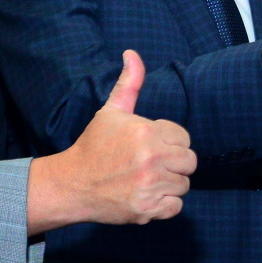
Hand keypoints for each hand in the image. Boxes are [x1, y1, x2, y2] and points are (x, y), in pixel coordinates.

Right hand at [26, 50, 196, 234]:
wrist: (72, 184)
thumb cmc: (94, 146)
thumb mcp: (111, 111)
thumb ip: (130, 83)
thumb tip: (132, 53)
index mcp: (147, 132)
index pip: (184, 138)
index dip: (168, 143)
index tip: (148, 148)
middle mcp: (152, 158)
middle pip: (189, 162)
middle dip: (173, 164)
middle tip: (148, 166)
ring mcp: (150, 185)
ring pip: (183, 185)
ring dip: (168, 185)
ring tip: (143, 181)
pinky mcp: (148, 209)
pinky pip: (176, 207)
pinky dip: (163, 206)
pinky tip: (144, 196)